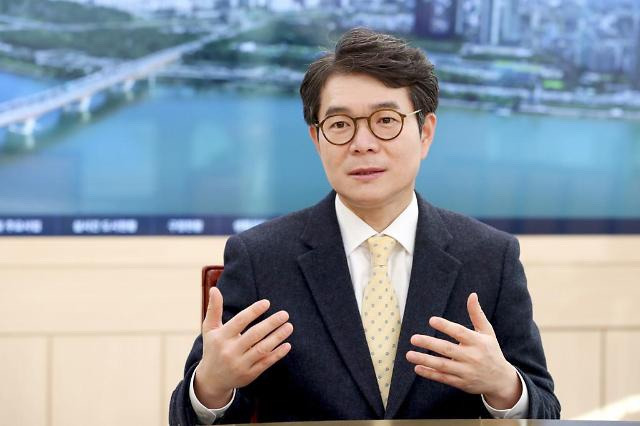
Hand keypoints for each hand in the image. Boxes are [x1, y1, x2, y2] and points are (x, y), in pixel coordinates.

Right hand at [194, 287, 292, 407]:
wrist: (211, 380)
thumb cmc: (213, 348)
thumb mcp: (210, 329)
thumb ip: (214, 309)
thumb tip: (215, 289)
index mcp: (221, 337)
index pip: (239, 322)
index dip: (253, 311)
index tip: (267, 303)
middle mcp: (230, 351)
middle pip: (254, 335)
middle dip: (271, 324)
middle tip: (285, 314)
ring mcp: (240, 364)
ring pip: (262, 349)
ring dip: (277, 338)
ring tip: (289, 326)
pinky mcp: (249, 375)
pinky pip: (265, 363)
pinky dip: (277, 354)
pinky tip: (287, 345)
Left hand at [406, 292, 520, 409]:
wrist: (501, 380)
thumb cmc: (491, 351)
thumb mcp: (487, 332)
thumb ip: (477, 314)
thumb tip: (472, 295)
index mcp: (478, 342)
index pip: (460, 332)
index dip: (446, 326)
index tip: (431, 320)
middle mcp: (472, 357)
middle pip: (447, 349)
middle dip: (429, 343)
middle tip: (413, 338)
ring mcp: (466, 371)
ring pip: (443, 365)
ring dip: (425, 360)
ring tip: (409, 354)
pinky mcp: (461, 383)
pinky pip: (443, 378)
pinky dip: (430, 374)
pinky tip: (417, 368)